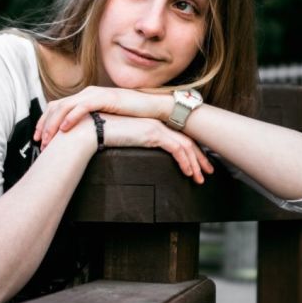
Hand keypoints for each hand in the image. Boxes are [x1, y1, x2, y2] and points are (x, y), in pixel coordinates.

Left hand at [33, 86, 169, 148]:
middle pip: (56, 106)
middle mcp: (86, 93)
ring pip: (65, 106)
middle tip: (38, 142)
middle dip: (44, 124)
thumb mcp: (105, 121)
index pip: (57, 107)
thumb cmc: (130, 116)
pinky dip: (71, 117)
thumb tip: (76, 142)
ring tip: (48, 138)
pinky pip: (83, 107)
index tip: (38, 139)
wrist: (152, 108)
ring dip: (54, 123)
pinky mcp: (105, 97)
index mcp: (84, 98)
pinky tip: (65, 128)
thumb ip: (90, 125)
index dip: (44, 122)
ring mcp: (95, 94)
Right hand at [98, 114, 213, 183]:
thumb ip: (136, 144)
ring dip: (195, 163)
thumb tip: (143, 158)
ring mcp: (157, 128)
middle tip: (207, 171)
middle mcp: (158, 124)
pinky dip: (185, 161)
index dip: (190, 151)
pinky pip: (176, 149)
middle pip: (187, 141)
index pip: (178, 137)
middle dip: (199, 158)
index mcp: (152, 124)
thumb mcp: (125, 140)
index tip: (197, 164)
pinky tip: (188, 173)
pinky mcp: (153, 134)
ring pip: (185, 146)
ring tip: (199, 178)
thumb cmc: (104, 135)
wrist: (93, 129)